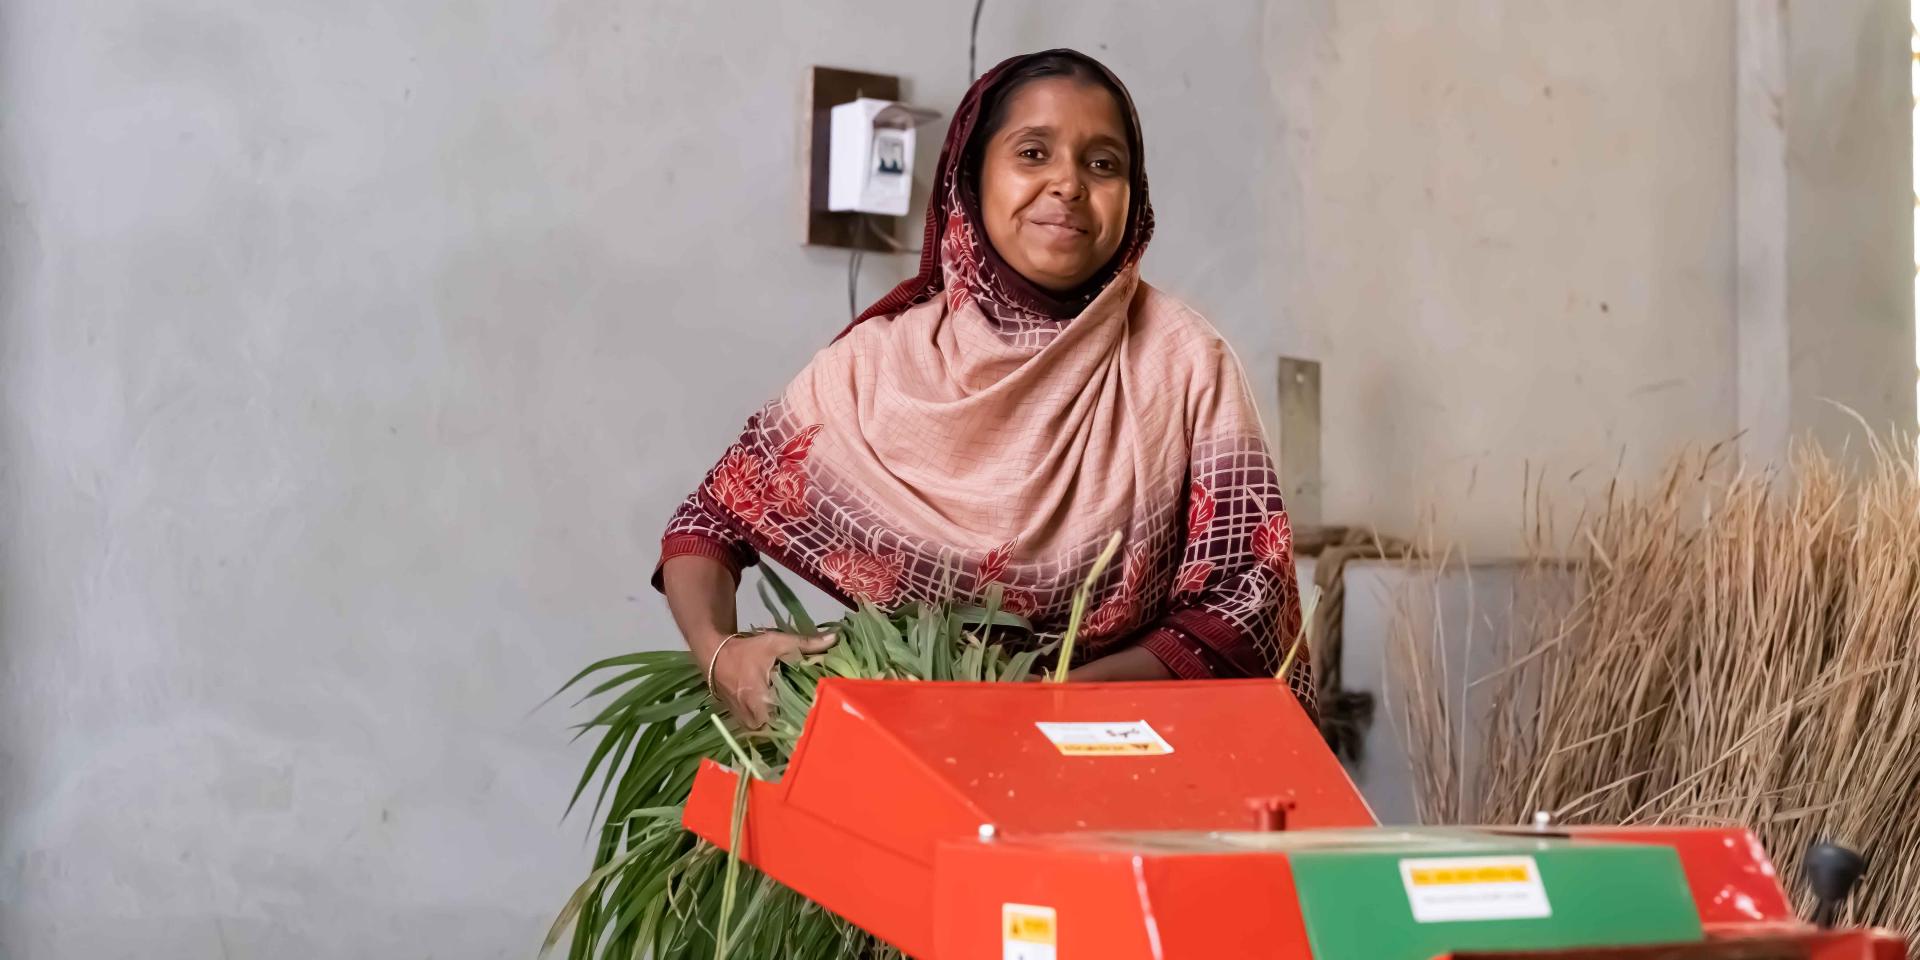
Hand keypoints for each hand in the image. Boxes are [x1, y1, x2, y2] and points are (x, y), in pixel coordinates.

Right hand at [704, 631, 835, 727]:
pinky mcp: (743, 723)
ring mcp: (747, 723)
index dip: (808, 716)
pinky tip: (787, 713)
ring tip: (806, 713)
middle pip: (784, 727)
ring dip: (787, 722)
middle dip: (800, 720)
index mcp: (761, 701)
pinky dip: (775, 721)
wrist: (714, 657)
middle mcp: (753, 718)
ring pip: (773, 730)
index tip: (824, 710)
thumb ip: (806, 644)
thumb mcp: (776, 643)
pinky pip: (764, 728)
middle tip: (819, 710)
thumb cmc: (746, 651)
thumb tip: (835, 638)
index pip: (790, 720)